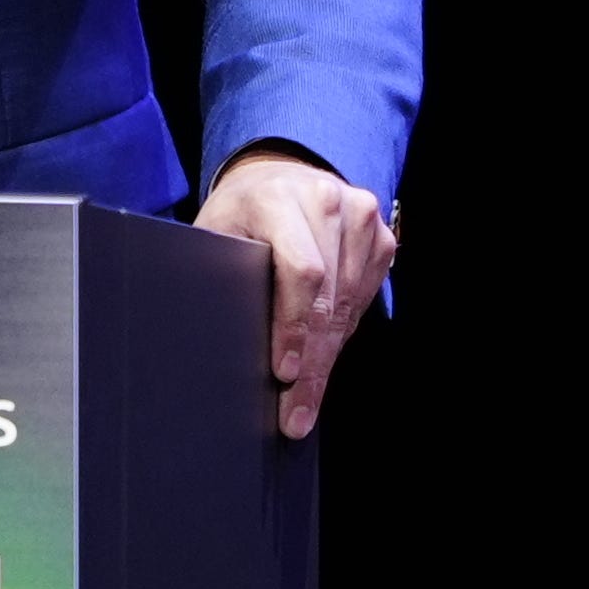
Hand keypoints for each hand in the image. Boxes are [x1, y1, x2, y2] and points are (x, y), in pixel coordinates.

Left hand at [193, 146, 396, 441]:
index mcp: (276, 197)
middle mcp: (324, 200)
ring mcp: (360, 214)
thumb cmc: (239, 214)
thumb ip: (216, 272)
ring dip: (328, 358)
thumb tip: (208, 343)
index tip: (283, 373)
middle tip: (296, 414)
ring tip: (306, 402)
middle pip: (327, 299)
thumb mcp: (216, 232)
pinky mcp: (381, 234)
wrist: (278, 175)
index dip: (293, 327)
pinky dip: (343, 334)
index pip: (301, 271)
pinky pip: (366, 298)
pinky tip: (322, 359)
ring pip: (349, 305)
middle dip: (312, 364)